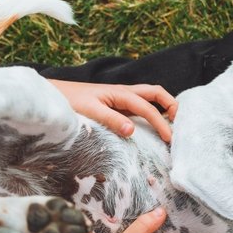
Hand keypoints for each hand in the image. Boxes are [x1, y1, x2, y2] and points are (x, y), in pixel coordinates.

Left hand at [49, 80, 177, 141]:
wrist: (53, 95)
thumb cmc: (69, 102)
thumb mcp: (90, 112)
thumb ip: (111, 120)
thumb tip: (132, 131)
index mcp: (120, 93)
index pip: (148, 108)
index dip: (161, 123)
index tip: (169, 139)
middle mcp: (123, 93)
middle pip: (155, 93)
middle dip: (171, 105)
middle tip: (179, 124)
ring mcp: (120, 98)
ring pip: (148, 98)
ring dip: (162, 107)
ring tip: (171, 124)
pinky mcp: (115, 105)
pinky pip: (138, 106)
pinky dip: (150, 113)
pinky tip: (150, 127)